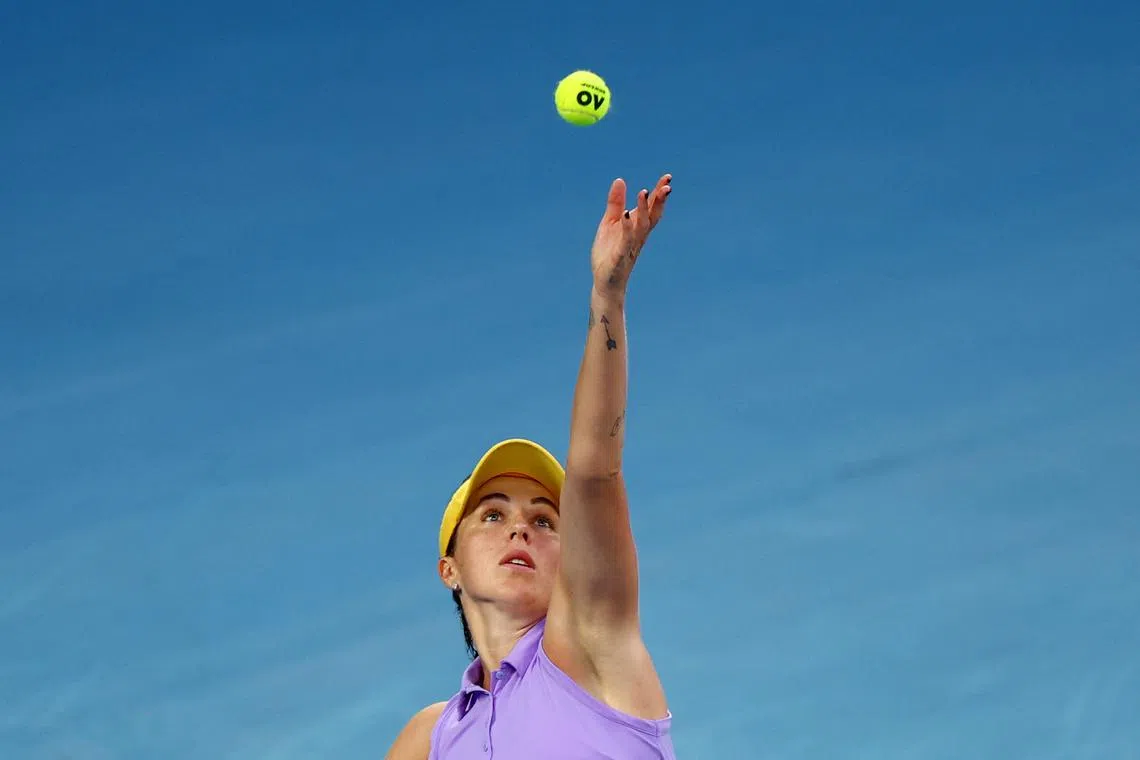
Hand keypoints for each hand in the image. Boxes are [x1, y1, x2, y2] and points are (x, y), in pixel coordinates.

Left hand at [590, 174, 671, 296]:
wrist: (605, 281)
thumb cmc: (609, 252)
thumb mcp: (610, 223)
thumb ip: (616, 203)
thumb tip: (620, 180)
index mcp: (637, 227)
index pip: (652, 208)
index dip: (659, 193)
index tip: (667, 177)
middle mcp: (638, 236)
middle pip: (653, 216)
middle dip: (660, 200)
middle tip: (667, 185)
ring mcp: (630, 246)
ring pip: (641, 226)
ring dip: (644, 209)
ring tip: (644, 192)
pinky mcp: (620, 256)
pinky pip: (625, 240)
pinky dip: (627, 227)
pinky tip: (625, 215)